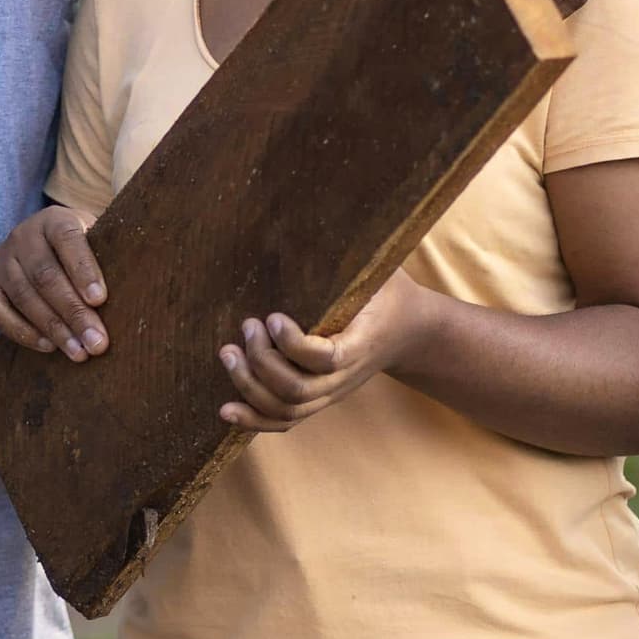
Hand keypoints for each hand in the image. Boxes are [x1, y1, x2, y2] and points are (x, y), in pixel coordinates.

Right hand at [0, 207, 107, 359]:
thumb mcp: (98, 242)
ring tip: (78, 352)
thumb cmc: (83, 253)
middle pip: (46, 275)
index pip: (68, 238)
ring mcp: (0, 259)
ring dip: (53, 328)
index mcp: (54, 219)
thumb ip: (109, 258)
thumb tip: (134, 295)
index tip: (100, 300)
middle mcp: (22, 235)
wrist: (45, 247)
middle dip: (73, 312)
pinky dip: (21, 331)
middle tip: (96, 342)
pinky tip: (48, 347)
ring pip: (24, 296)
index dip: (83, 269)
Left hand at [215, 273, 426, 430]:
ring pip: (287, 409)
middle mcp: (345, 377)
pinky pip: (285, 420)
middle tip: (247, 326)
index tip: (272, 316)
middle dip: (261, 362)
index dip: (292, 344)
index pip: (324, 360)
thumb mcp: (378, 269)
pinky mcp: (319, 398)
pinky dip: (255, 420)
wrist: (411, 331)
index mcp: (361, 343)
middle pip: (297, 390)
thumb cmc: (388, 292)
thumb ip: (353, 255)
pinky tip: (226, 410)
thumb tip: (312, 218)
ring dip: (249, 386)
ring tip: (228, 353)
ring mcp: (331, 392)